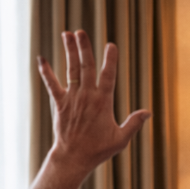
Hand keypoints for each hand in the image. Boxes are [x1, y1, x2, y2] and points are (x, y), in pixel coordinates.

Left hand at [31, 30, 150, 188]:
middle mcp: (87, 96)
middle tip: (81, 32)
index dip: (110, 60)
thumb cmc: (99, 149)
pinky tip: (41, 59)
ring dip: (69, 52)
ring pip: (71, 70)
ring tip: (67, 35)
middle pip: (86, 67)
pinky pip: (52, 84)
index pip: (108, 76)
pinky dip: (46, 72)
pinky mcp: (60, 104)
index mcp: (103, 102)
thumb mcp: (121, 139)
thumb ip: (134, 123)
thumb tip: (148, 112)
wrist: (74, 157)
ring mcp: (72, 99)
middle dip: (84, 48)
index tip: (111, 45)